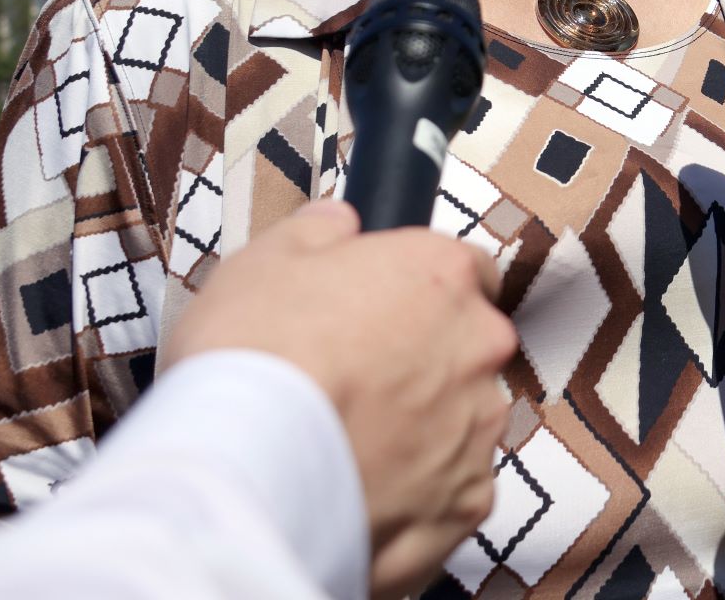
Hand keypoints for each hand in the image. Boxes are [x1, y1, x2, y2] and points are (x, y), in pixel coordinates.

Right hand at [166, 201, 517, 598]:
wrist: (245, 463)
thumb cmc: (253, 353)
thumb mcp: (264, 261)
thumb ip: (318, 232)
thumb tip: (341, 223)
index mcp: (441, 275)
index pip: (466, 270)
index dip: (423, 291)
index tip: (388, 312)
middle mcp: (479, 345)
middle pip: (467, 349)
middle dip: (424, 364)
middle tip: (354, 385)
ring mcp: (479, 426)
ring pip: (461, 422)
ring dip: (422, 431)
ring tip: (347, 447)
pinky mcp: (466, 501)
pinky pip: (451, 492)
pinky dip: (416, 495)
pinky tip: (362, 493)